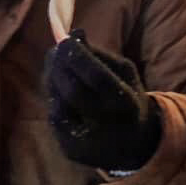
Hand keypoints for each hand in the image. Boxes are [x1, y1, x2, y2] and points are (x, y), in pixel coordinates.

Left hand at [45, 28, 160, 170]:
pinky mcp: (71, 151)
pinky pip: (54, 118)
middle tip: (56, 50)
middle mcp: (107, 126)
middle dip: (59, 65)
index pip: (96, 77)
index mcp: (126, 104)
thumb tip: (75, 33)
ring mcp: (87, 143)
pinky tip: (60, 90)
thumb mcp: (124, 73)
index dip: (78, 55)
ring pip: (58, 103)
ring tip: (59, 68)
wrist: (133, 145)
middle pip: (72, 90)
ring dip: (53, 80)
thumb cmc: (126, 98)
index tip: (66, 39)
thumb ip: (99, 53)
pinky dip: (54, 99)